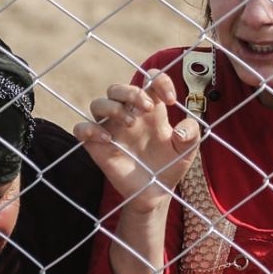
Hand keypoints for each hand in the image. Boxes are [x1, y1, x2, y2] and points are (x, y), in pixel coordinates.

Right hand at [73, 70, 199, 211]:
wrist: (155, 193)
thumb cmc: (170, 166)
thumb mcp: (187, 149)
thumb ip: (191, 134)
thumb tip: (181, 129)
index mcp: (150, 109)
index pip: (149, 80)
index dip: (159, 81)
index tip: (171, 100)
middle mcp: (127, 114)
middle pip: (118, 88)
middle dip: (132, 92)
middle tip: (148, 108)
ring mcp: (110, 129)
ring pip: (98, 103)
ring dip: (112, 108)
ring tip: (130, 124)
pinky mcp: (96, 146)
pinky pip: (81, 128)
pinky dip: (89, 129)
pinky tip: (107, 139)